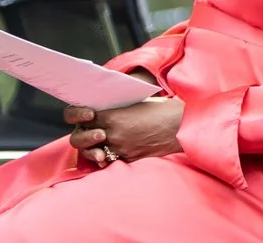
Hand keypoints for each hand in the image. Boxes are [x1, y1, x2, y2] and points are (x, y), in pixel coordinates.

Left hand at [65, 97, 181, 167]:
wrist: (182, 127)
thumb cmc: (164, 110)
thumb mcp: (138, 103)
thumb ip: (116, 108)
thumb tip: (101, 110)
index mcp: (113, 116)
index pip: (83, 116)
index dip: (80, 114)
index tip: (86, 114)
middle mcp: (112, 134)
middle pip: (80, 137)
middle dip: (82, 134)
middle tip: (91, 129)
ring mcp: (119, 149)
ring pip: (92, 151)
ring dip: (91, 147)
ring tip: (99, 141)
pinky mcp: (127, 159)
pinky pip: (108, 159)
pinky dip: (107, 155)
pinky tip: (110, 151)